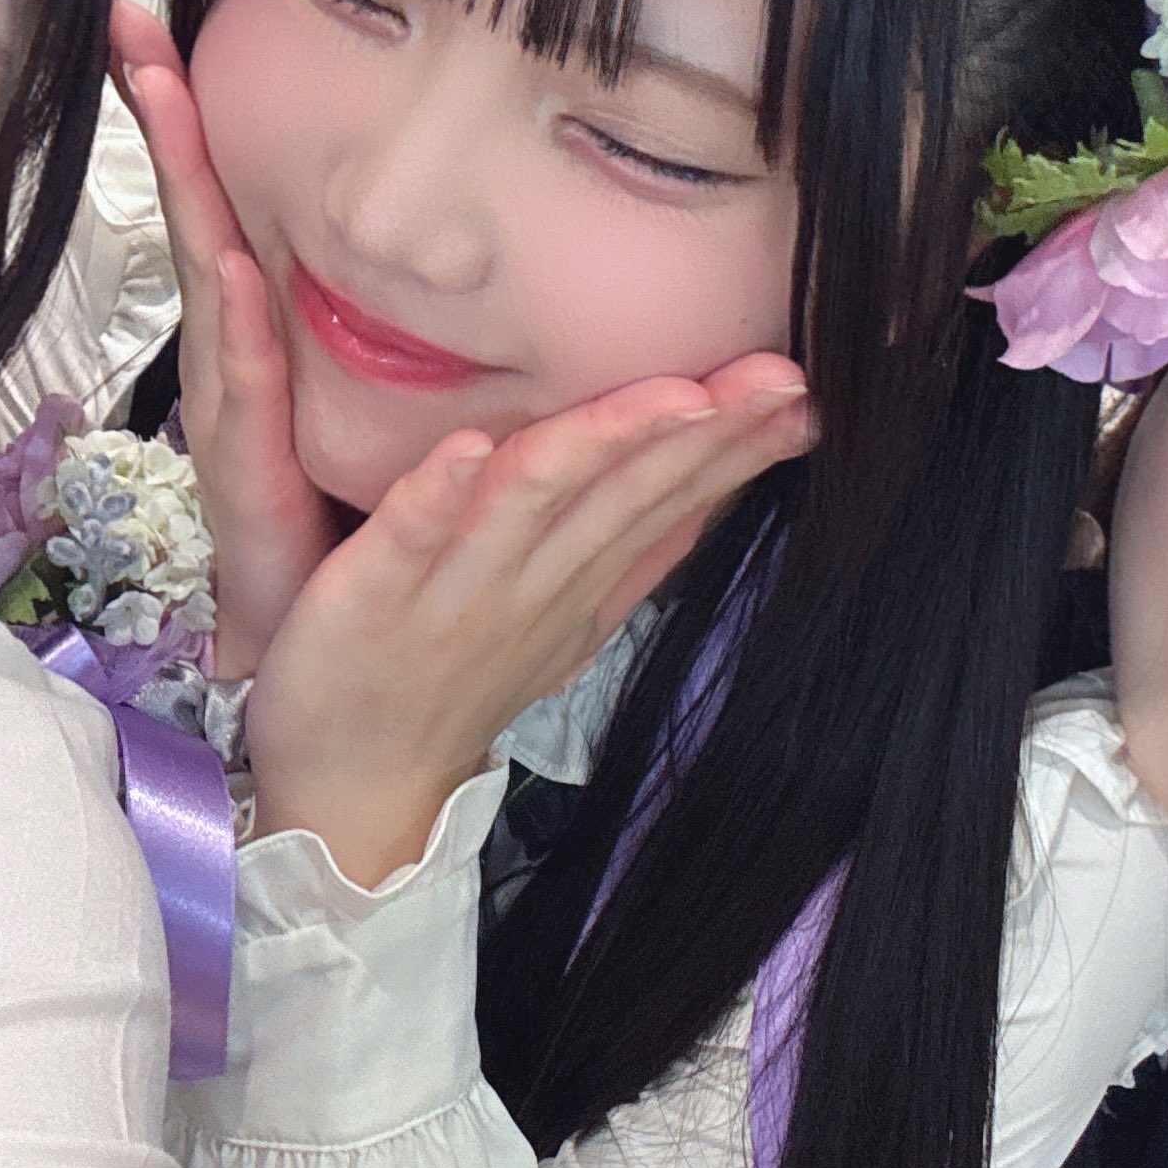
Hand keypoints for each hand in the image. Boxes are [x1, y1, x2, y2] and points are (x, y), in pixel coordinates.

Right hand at [107, 0, 338, 674]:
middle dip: (167, 126)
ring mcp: (232, 418)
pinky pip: (244, 395)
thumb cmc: (338, 532)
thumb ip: (377, 334)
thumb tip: (430, 246)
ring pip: (208, 282)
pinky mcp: (248, 478)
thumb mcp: (366, 405)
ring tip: (164, 95)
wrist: (317, 663)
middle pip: (198, 221)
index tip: (159, 27)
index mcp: (260, 345)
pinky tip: (233, 271)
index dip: (199, 123)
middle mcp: (234, 367)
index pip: (227, 210)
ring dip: (185, 192)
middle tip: (134, 28)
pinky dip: (235, 332)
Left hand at [245, 359, 816, 887]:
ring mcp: (452, 594)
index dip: (740, 448)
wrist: (357, 791)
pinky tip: (468, 445)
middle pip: (627, 494)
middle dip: (707, 433)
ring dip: (602, 445)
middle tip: (782, 376)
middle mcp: (529, 583)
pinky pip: (409, 539)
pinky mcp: (368, 599)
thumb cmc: (449, 686)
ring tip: (674, 393)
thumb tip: (708, 484)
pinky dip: (439, 495)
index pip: (669, 500)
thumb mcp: (566, 622)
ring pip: (536, 503)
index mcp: (576, 582)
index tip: (810, 393)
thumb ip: (631, 549)